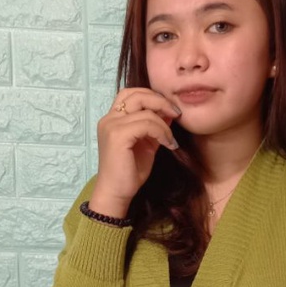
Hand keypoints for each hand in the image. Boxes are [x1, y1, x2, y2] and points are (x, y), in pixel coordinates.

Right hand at [89, 88, 181, 216]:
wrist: (117, 193)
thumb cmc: (130, 172)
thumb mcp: (147, 144)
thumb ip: (155, 127)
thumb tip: (170, 112)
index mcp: (113, 119)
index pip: (132, 94)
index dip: (153, 97)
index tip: (171, 111)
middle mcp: (109, 118)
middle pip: (136, 94)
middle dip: (160, 101)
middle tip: (177, 114)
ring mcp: (111, 126)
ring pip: (145, 111)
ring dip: (164, 124)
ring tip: (170, 139)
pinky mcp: (117, 136)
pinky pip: (146, 124)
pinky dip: (161, 132)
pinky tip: (167, 144)